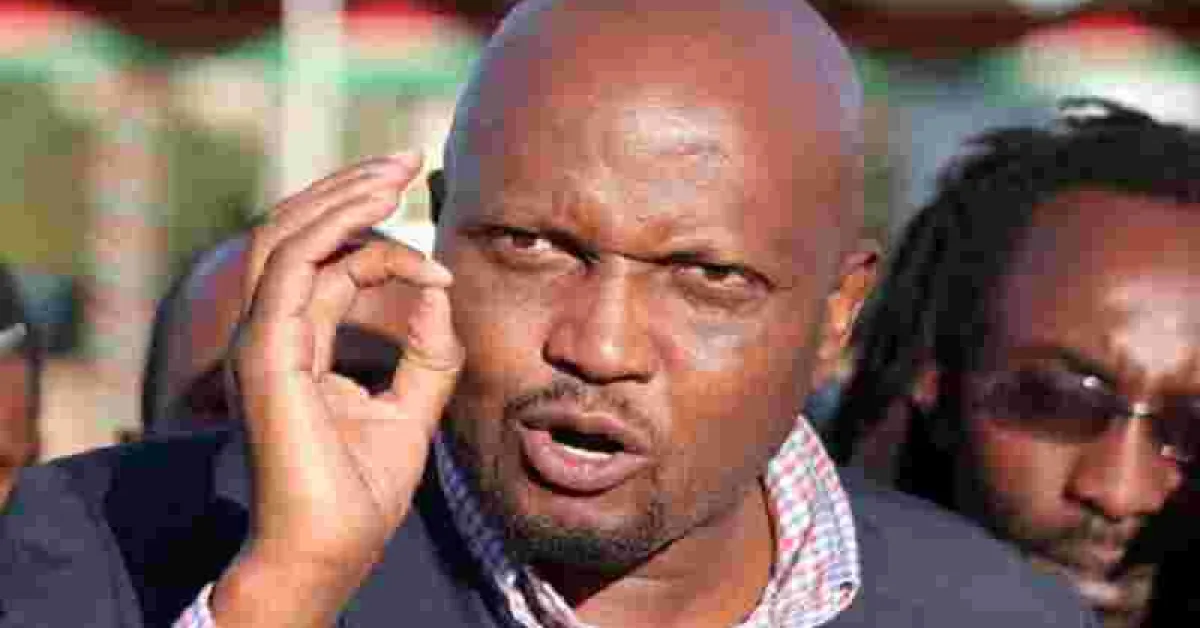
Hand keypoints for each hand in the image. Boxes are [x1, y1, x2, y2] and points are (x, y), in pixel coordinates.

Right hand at [211, 152, 463, 626]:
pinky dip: (348, 240)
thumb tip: (440, 294)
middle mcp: (270, 332)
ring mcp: (261, 340)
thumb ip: (424, 351)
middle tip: (406, 159)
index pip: (322, 261)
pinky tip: (398, 235)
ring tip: (398, 172)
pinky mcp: (266, 353)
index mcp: (295, 342)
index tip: (443, 257)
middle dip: (350, 187)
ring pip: (288, 235)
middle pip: (294, 230)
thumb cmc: (360, 491)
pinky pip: (298, 268)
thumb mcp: (410, 408)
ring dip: (344, 195)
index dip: (377, 236)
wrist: (329, 550)